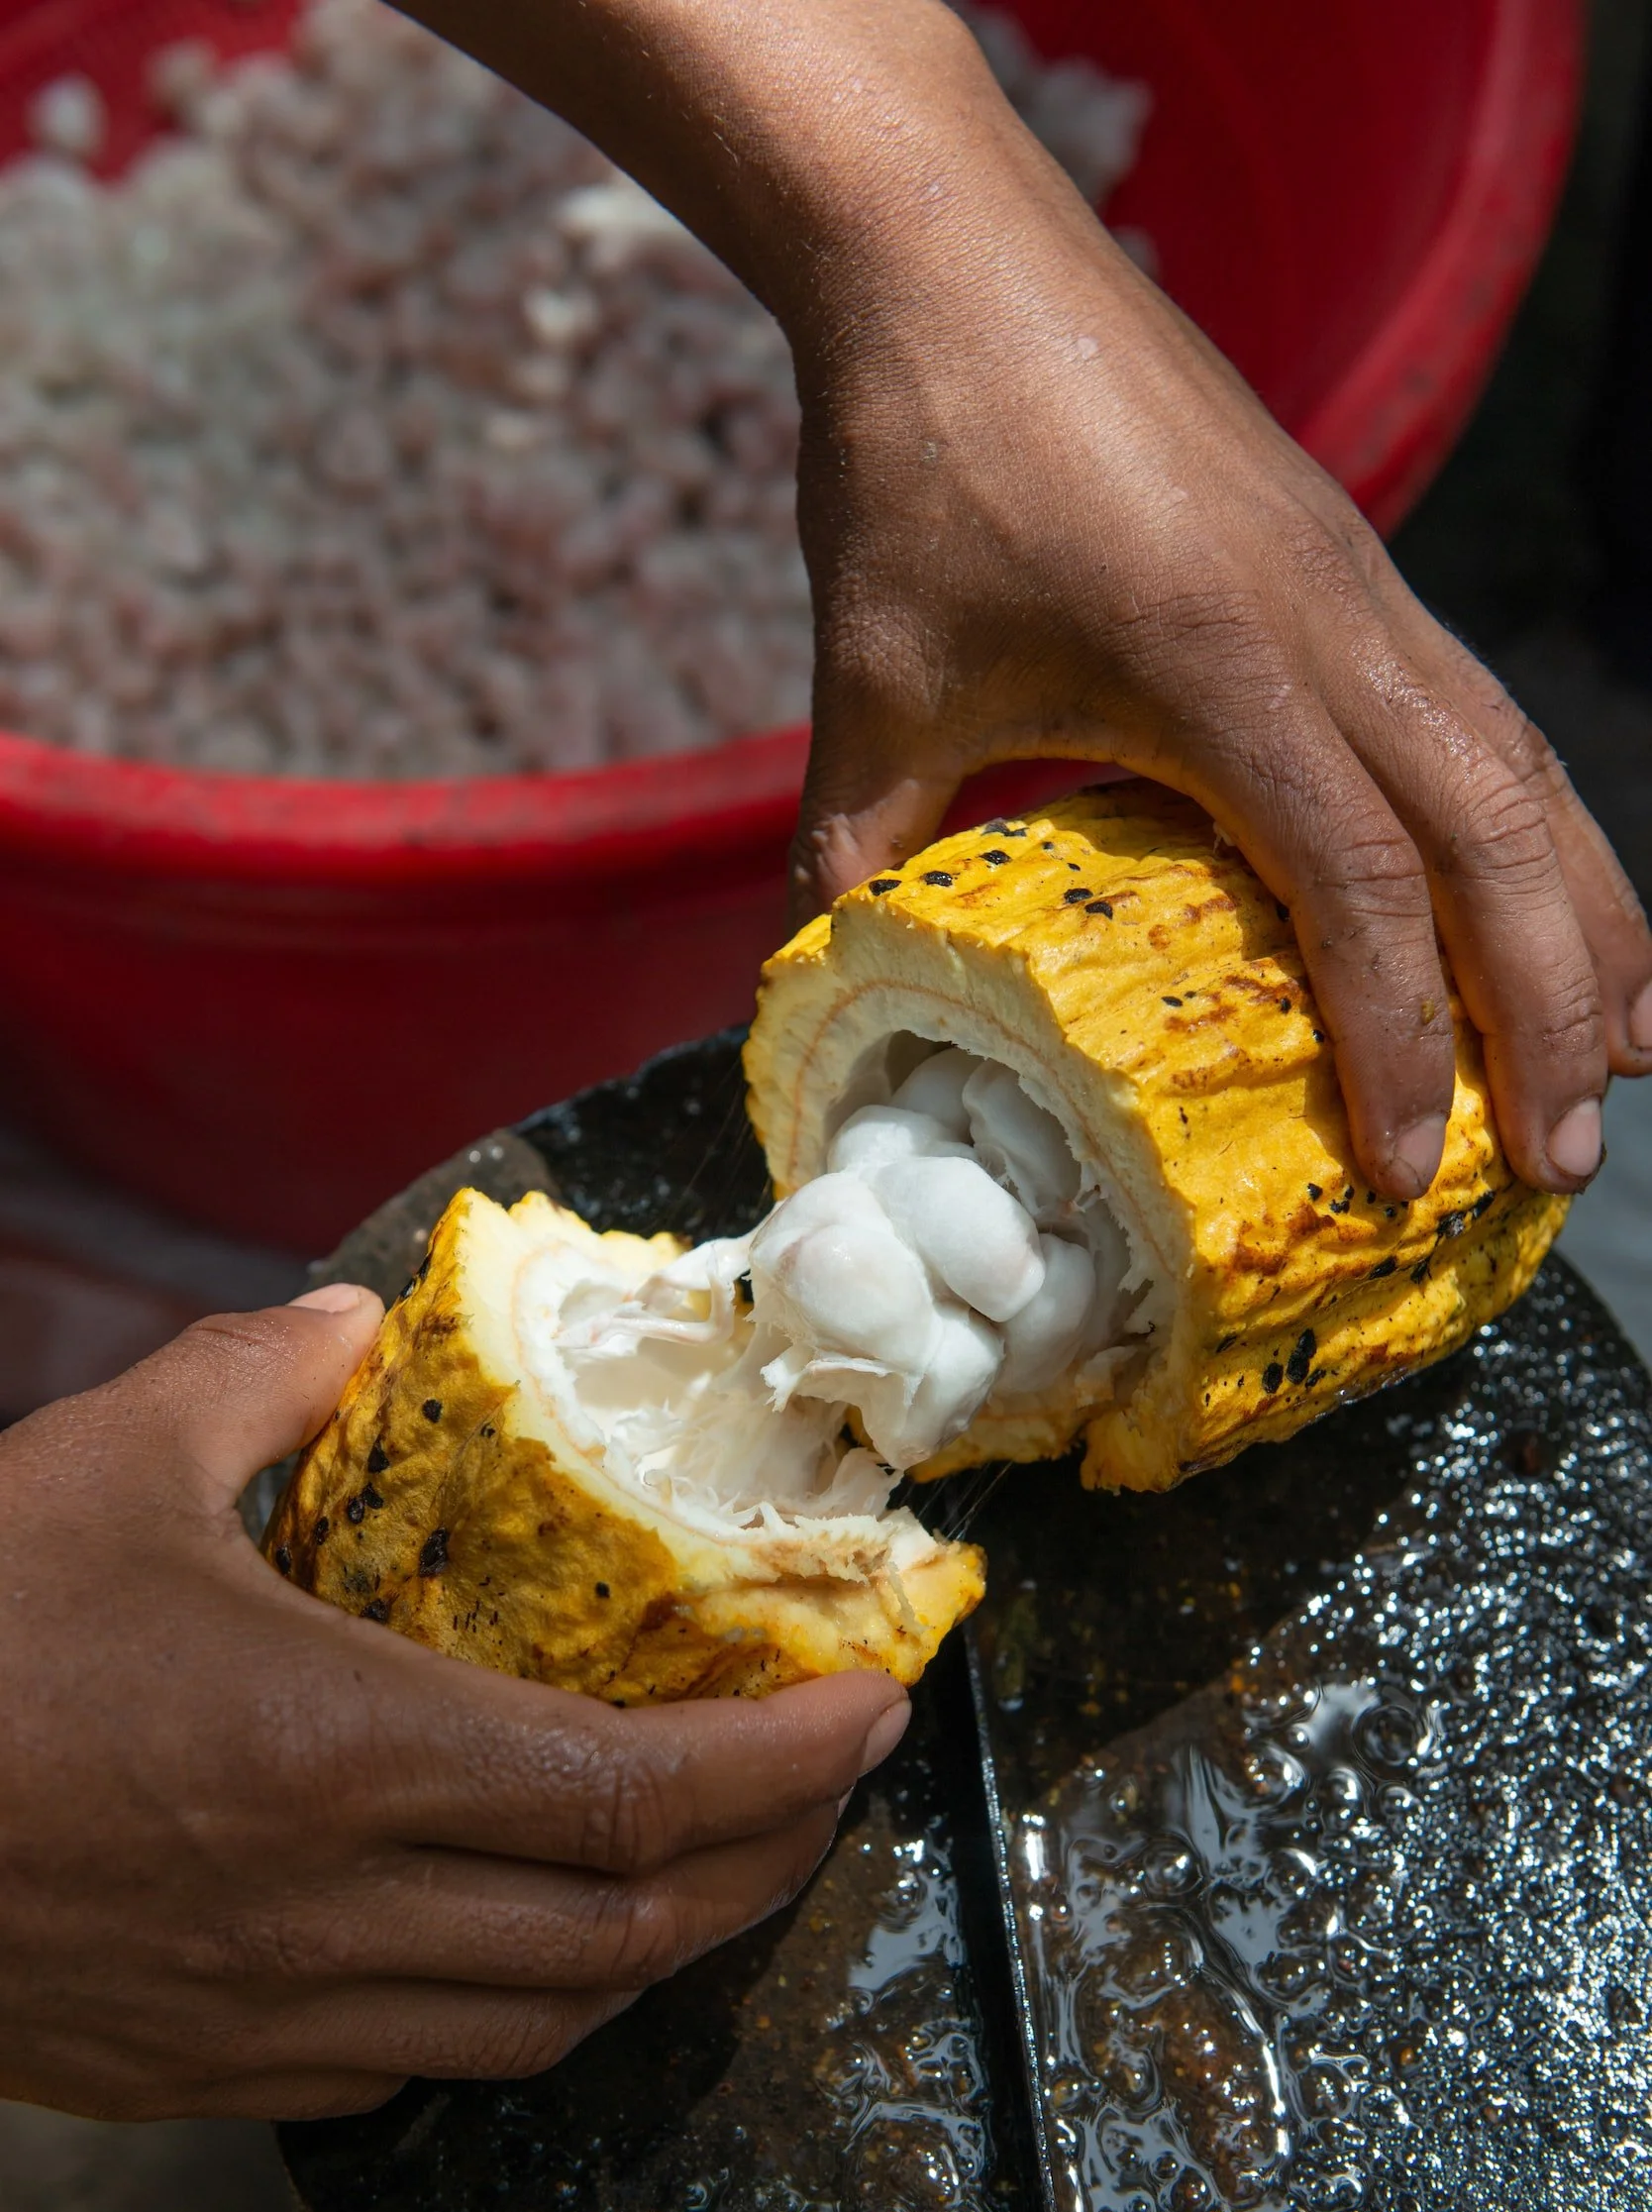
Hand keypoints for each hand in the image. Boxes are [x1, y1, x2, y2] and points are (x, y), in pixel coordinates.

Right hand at [0, 1288, 906, 2120]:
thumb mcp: (108, 1460)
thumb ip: (259, 1380)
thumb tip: (352, 1324)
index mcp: (348, 1750)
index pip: (643, 1793)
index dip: (788, 1762)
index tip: (872, 1708)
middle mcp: (336, 1909)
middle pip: (631, 1932)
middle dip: (768, 1864)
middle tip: (823, 1782)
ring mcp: (270, 2014)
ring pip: (540, 2028)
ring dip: (655, 1948)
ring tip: (707, 1865)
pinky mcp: (200, 2073)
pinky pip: (410, 2071)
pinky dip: (509, 2011)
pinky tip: (510, 1942)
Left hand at [785, 66, 1651, 1202]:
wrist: (957, 255)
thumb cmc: (916, 465)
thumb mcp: (876, 684)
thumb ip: (856, 853)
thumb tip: (812, 991)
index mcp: (1221, 662)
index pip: (1359, 881)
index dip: (1397, 1039)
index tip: (1408, 1173)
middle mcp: (1333, 624)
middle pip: (1500, 837)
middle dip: (1549, 1012)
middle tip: (1558, 1165)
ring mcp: (1362, 588)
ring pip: (1524, 769)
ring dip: (1583, 921)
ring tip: (1620, 1058)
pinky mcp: (1357, 567)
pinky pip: (1488, 717)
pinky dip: (1537, 827)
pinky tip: (1549, 899)